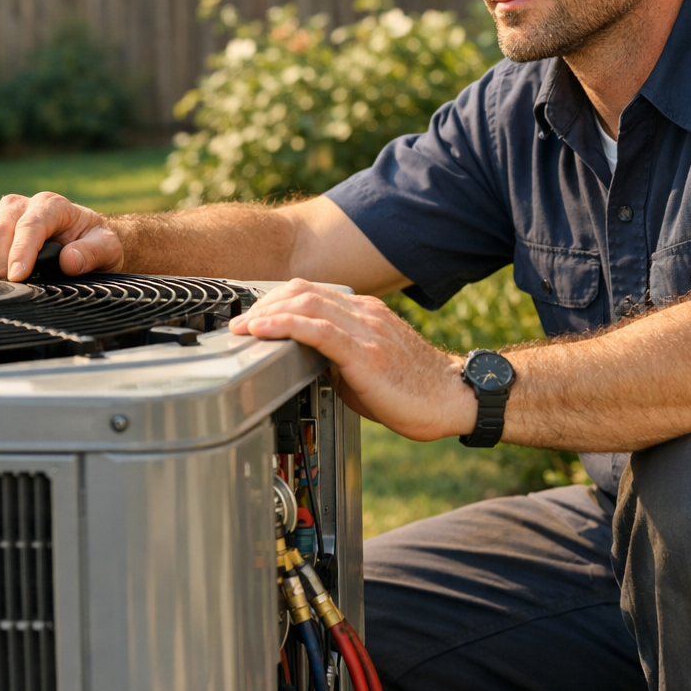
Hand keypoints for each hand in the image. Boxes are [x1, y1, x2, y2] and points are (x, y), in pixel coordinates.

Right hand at [0, 192, 123, 280]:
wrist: (85, 239)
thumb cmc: (94, 242)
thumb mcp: (108, 248)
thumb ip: (93, 252)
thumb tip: (69, 260)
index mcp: (53, 205)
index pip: (30, 225)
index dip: (20, 251)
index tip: (18, 276)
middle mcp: (24, 204)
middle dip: (1, 261)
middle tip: (12, 285)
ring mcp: (1, 212)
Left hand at [229, 279, 476, 440]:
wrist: (452, 398)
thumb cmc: (413, 389)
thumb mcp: (367, 367)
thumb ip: (336, 356)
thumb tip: (304, 361)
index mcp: (366, 314)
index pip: (312, 293)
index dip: (277, 300)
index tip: (252, 317)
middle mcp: (365, 314)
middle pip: (303, 291)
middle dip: (264, 304)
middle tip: (239, 324)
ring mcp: (366, 330)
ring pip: (307, 304)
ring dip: (267, 314)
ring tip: (243, 328)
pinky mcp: (366, 353)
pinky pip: (318, 331)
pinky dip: (285, 326)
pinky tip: (264, 332)